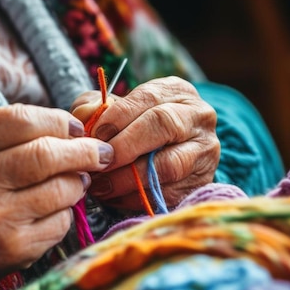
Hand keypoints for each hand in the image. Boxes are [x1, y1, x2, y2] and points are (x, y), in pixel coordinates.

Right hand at [0, 104, 113, 289]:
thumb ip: (6, 135)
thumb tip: (69, 130)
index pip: (25, 119)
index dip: (59, 121)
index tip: (75, 127)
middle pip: (49, 154)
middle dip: (85, 150)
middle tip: (99, 152)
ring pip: (63, 189)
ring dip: (79, 183)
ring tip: (77, 182)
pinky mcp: (12, 250)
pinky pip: (59, 223)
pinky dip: (65, 213)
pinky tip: (54, 211)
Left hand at [71, 76, 219, 210]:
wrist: (165, 157)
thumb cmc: (132, 128)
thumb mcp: (112, 109)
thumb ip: (94, 108)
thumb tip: (85, 117)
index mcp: (177, 91)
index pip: (149, 98)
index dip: (118, 117)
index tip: (95, 135)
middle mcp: (199, 117)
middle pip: (165, 125)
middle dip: (125, 146)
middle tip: (99, 162)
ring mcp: (205, 151)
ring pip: (170, 164)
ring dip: (130, 177)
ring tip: (102, 184)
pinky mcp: (201, 183)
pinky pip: (168, 193)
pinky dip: (137, 197)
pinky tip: (115, 197)